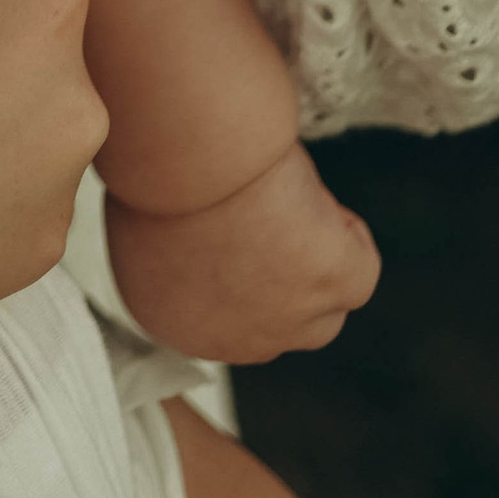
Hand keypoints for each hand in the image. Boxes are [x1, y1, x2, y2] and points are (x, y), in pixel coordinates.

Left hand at [106, 144, 379, 364]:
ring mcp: (292, 324)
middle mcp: (235, 343)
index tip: (232, 225)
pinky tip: (308, 196)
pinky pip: (359, 265)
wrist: (186, 154)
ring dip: (316, 256)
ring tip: (285, 201)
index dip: (236, 266)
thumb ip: (170, 247)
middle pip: (279, 319)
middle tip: (265, 213)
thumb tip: (196, 233)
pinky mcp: (336, 291)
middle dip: (279, 272)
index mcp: (173, 321)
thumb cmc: (150, 164)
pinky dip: (345, 228)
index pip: (222, 314)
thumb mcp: (139, 219)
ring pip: (325, 303)